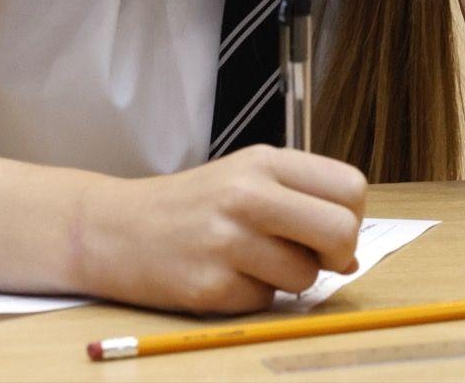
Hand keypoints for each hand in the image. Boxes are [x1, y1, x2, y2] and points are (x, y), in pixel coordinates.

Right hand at [73, 146, 366, 314]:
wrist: (112, 228)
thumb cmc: (190, 206)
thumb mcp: (245, 180)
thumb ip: (301, 204)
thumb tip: (352, 256)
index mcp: (264, 161)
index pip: (350, 187)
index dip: (350, 216)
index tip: (328, 229)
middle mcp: (247, 194)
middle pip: (340, 232)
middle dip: (338, 255)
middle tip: (313, 258)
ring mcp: (227, 240)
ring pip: (306, 276)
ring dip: (288, 279)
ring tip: (250, 262)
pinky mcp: (210, 285)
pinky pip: (265, 302)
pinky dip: (251, 296)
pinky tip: (222, 276)